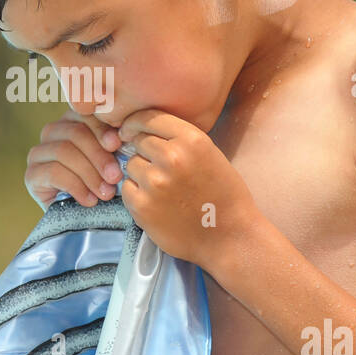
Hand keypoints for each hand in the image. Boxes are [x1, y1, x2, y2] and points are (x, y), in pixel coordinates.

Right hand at [24, 108, 126, 211]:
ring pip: (64, 151)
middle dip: (98, 155)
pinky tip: (90, 200)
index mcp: (74, 121)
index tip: (118, 144)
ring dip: (89, 174)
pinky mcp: (32, 174)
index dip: (102, 129)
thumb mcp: (113, 162)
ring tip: (106, 192)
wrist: (84, 219)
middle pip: (75, 132)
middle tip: (115, 176)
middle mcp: (53, 131)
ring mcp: (39, 152)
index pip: (86, 115)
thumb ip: (115, 146)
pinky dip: (76, 186)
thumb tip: (122, 137)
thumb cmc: (104, 184)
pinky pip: (54, 172)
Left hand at [118, 108, 257, 266]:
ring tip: (161, 187)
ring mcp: (154, 182)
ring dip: (140, 172)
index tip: (130, 130)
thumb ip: (179, 139)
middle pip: (138, 140)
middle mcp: (171, 157)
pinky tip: (155, 202)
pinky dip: (135, 193)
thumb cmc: (224, 196)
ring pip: (130, 164)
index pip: (149, 117)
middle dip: (143, 150)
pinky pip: (126, 188)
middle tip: (158, 167)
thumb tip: (142, 130)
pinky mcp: (142, 206)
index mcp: (192, 140)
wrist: (230, 237)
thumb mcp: (210, 154)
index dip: (135, 122)